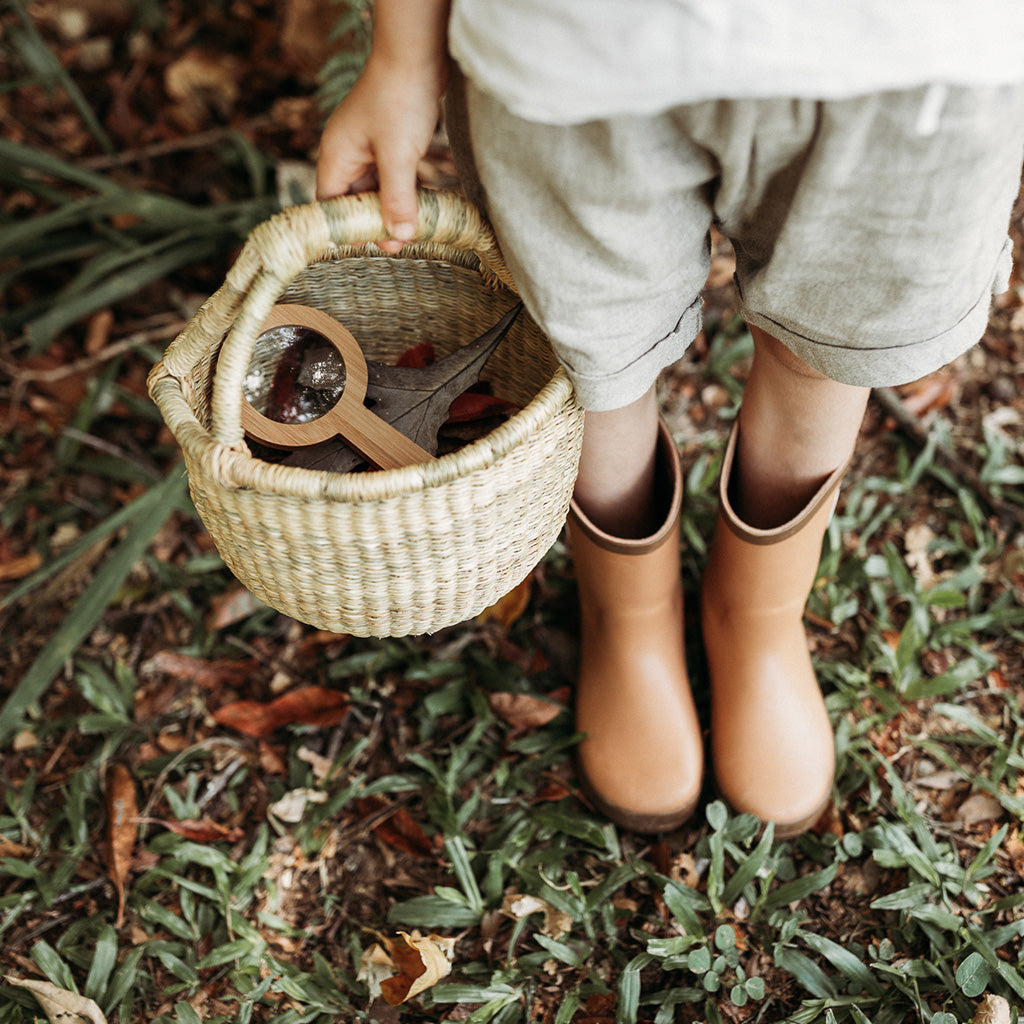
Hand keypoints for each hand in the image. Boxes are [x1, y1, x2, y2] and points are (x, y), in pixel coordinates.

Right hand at [316, 54, 447, 253]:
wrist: (417, 54)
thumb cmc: (399, 99)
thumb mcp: (398, 156)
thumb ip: (397, 199)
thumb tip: (399, 237)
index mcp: (336, 156)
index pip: (331, 205)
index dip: (348, 229)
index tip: (371, 247)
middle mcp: (348, 153)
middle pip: (354, 201)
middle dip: (375, 223)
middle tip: (398, 245)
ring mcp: (369, 147)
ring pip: (376, 190)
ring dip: (392, 209)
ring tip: (411, 232)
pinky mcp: (390, 142)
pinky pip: (392, 177)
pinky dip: (403, 193)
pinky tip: (420, 208)